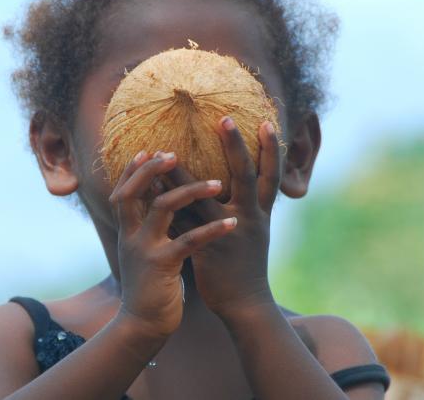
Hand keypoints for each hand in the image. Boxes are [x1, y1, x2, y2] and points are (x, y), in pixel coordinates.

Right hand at [110, 150, 236, 337]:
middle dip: (152, 170)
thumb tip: (163, 204)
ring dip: (190, 191)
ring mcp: (145, 249)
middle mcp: (132, 236)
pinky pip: (189, 241)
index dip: (132, 171)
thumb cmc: (151, 286)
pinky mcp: (162, 266)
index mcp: (128, 231)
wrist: (142, 325)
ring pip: (162, 208)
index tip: (147, 151)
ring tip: (218, 183)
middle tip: (173, 153)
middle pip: (133, 192)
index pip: (124, 191)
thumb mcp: (145, 253)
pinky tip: (233, 224)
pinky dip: (211, 230)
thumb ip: (150, 229)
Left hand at [166, 117, 280, 320]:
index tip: (266, 121)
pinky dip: (169, 205)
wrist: (245, 305)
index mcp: (262, 214)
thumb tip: (232, 183)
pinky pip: (184, 221)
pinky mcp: (208, 249)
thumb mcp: (255, 233)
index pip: (270, 175)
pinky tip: (152, 191)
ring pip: (205, 197)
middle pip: (245, 175)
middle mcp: (250, 218)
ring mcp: (230, 233)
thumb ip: (245, 208)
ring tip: (167, 150)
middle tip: (225, 118)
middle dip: (236, 146)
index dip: (271, 150)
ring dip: (185, 173)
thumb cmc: (246, 266)